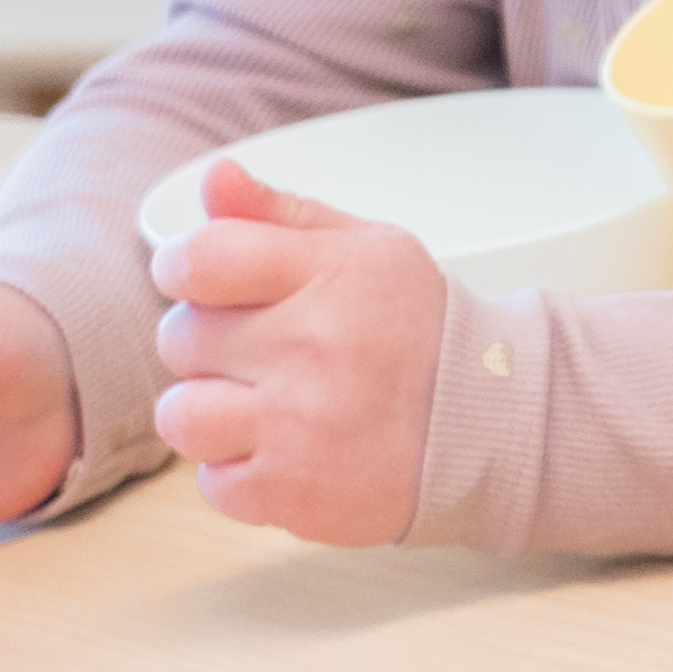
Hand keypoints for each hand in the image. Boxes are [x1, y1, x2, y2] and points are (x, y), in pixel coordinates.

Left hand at [145, 162, 441, 544]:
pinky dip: (242, 473)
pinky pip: (212, 484)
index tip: (212, 286)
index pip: (196, 260)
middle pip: (180, 338)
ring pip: (181, 416)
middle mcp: (311, 347)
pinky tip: (288, 452)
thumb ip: (281, 214)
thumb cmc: (418, 332)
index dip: (185, 271)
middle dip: (214, 345)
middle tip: (272, 354)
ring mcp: (299, 425)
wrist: (491, 427)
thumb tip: (214, 178)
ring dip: (214, 414)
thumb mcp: (365, 250)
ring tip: (265, 408)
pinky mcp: (294, 493)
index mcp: (328, 275)